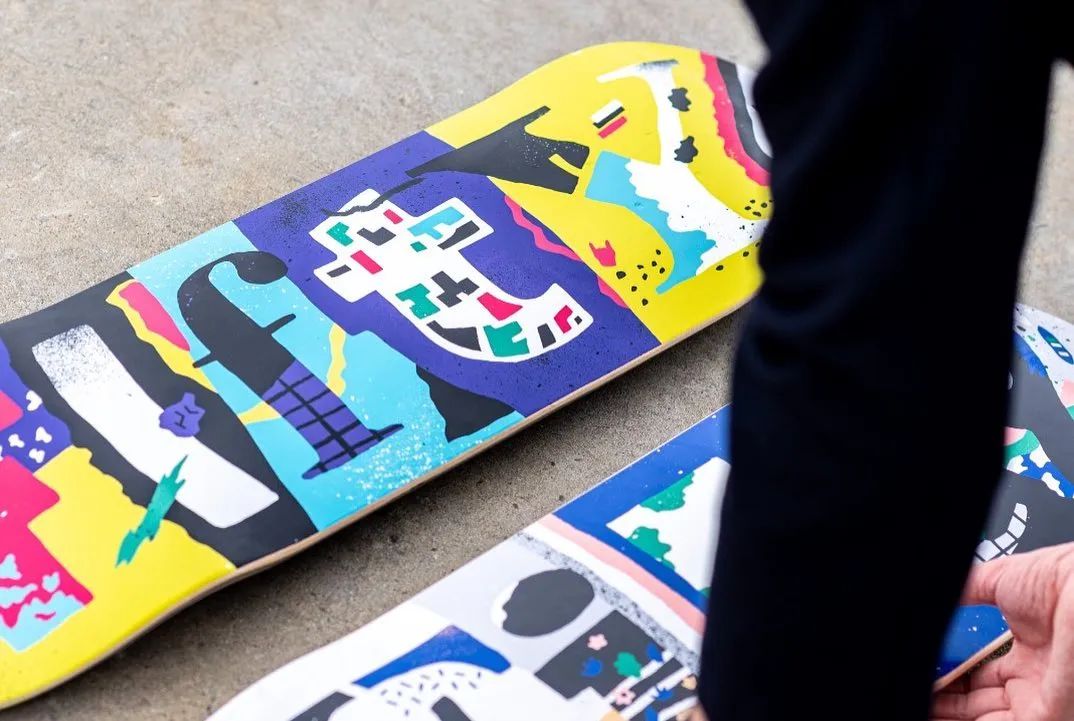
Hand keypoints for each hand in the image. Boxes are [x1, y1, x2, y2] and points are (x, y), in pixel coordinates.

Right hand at [931, 543, 1073, 719]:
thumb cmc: (1060, 584)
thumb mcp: (1000, 579)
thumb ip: (966, 589)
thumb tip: (934, 589)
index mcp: (1030, 649)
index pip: (982, 671)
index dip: (952, 672)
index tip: (926, 666)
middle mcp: (1033, 679)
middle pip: (979, 698)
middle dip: (945, 694)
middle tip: (914, 684)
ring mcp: (1036, 701)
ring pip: (981, 716)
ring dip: (946, 711)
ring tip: (914, 699)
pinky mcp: (1039, 718)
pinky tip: (930, 711)